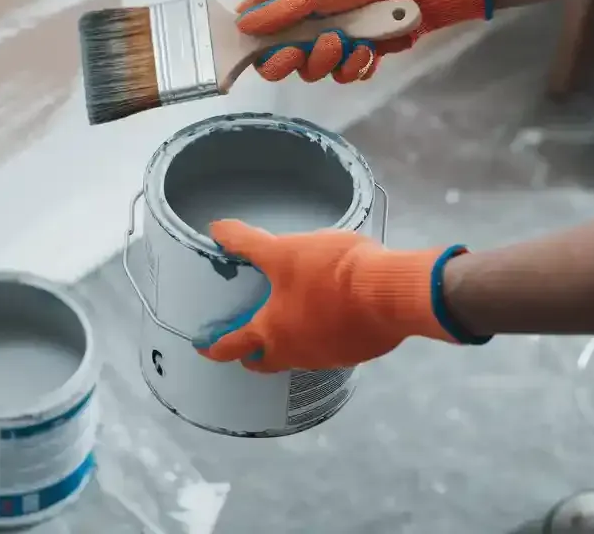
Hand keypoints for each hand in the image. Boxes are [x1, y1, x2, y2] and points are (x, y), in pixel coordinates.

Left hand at [193, 220, 473, 372]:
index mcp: (272, 332)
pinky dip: (324, 337)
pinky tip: (330, 318)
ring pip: (300, 356)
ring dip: (290, 345)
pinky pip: (332, 348)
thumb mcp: (283, 250)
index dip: (213, 348)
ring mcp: (329, 357)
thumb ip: (248, 243)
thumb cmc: (330, 272)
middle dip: (253, 356)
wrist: (390, 292)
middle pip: (266, 362)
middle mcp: (296, 352)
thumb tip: (216, 230)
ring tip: (291, 325)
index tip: (203, 348)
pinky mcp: (357, 351)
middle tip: (248, 346)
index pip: (232, 347)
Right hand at [237, 0, 489, 82]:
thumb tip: (242, 25)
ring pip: (312, 70)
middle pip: (279, 59)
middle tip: (304, 51)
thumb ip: (278, 11)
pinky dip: (354, 65)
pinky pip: (342, 74)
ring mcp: (328, 40)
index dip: (251, 43)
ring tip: (349, 42)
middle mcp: (304, 22)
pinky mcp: (352, 55)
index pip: (255, 26)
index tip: (257, 53)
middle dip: (293, 59)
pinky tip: (367, 50)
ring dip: (329, 61)